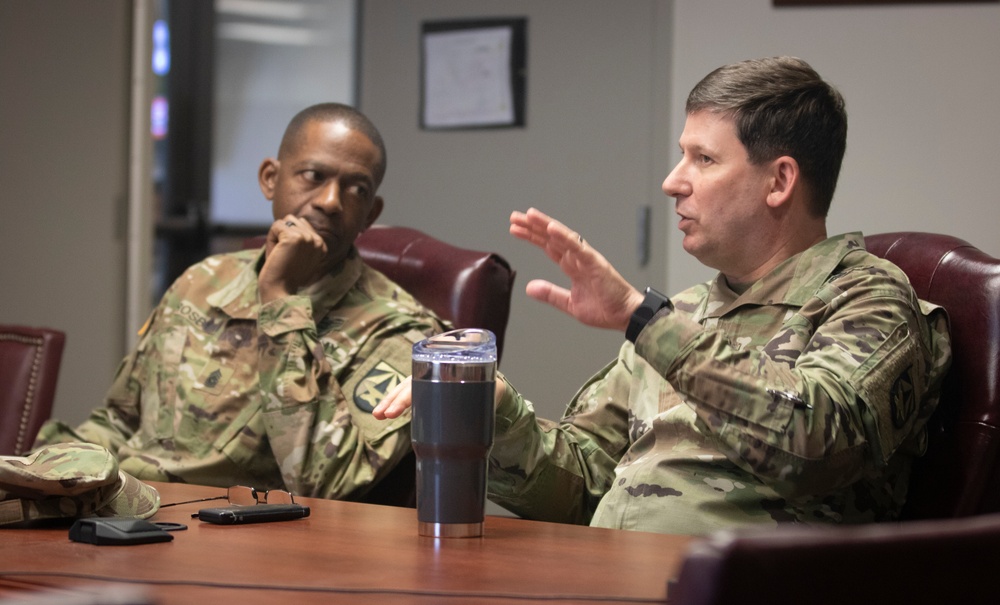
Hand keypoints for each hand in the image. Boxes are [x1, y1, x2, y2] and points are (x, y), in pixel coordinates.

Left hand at [258, 215, 329, 302]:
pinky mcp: (294, 238)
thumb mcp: (300, 256)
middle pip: (293, 220)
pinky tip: (275, 254)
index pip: (302, 225)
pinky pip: (275, 226)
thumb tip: (291, 219)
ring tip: (279, 254)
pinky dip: (270, 239)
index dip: (289, 238)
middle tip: (283, 256)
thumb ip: (301, 239)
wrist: (280, 291)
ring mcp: (307, 238)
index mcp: (322, 245)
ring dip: (277, 235)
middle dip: (283, 234)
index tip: (290, 258)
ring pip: (284, 221)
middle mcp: (318, 240)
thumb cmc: (285, 276)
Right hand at [372, 376, 506, 419]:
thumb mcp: (489, 381)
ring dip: (389, 401)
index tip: (399, 409)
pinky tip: (382, 414)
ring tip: (377, 416)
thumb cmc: (488, 380)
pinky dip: (394, 403)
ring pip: (404, 387)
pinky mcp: (425, 388)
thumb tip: (487, 386)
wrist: (486, 377)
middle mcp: (432, 368)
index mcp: (446, 365)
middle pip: (410, 383)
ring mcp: (426, 377)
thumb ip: (488, 384)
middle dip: (395, 399)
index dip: (409, 395)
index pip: (424, 379)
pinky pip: (407, 394)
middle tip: (384, 415)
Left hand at [509, 208, 644, 330]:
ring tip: (529, 215)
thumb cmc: (605, 309)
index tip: (515, 229)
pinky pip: (577, 247)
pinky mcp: (595, 262)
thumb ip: (550, 294)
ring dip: (545, 225)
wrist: (626, 316)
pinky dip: (564, 236)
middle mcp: (578, 258)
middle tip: (514, 217)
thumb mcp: (570, 303)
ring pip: (562, 237)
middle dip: (533, 227)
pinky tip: (551, 228)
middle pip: (552, 238)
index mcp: (573, 266)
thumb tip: (530, 288)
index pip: (549, 247)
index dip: (532, 237)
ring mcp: (586, 258)